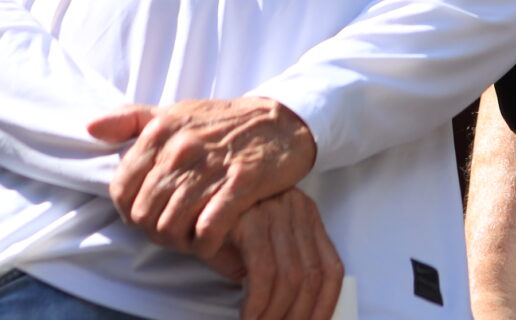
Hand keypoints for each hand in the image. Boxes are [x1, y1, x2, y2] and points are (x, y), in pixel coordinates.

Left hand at [88, 95, 317, 254]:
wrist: (278, 121)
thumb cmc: (219, 123)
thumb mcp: (174, 112)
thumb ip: (131, 119)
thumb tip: (90, 127)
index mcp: (161, 130)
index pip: (121, 189)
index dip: (129, 212)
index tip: (146, 215)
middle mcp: (181, 146)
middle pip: (145, 214)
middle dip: (154, 231)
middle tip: (173, 231)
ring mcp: (211, 165)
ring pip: (173, 226)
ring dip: (180, 243)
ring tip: (191, 238)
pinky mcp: (241, 183)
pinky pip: (209, 230)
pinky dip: (206, 245)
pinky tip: (213, 241)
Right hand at [194, 190, 343, 319]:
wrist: (184, 210)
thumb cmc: (225, 237)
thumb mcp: (264, 252)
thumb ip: (286, 271)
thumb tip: (302, 315)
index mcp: (306, 214)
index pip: (331, 267)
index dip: (325, 306)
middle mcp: (294, 206)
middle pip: (311, 275)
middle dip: (298, 316)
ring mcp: (272, 207)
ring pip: (290, 276)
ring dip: (276, 314)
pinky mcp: (249, 216)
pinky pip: (263, 271)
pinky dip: (258, 303)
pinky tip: (248, 316)